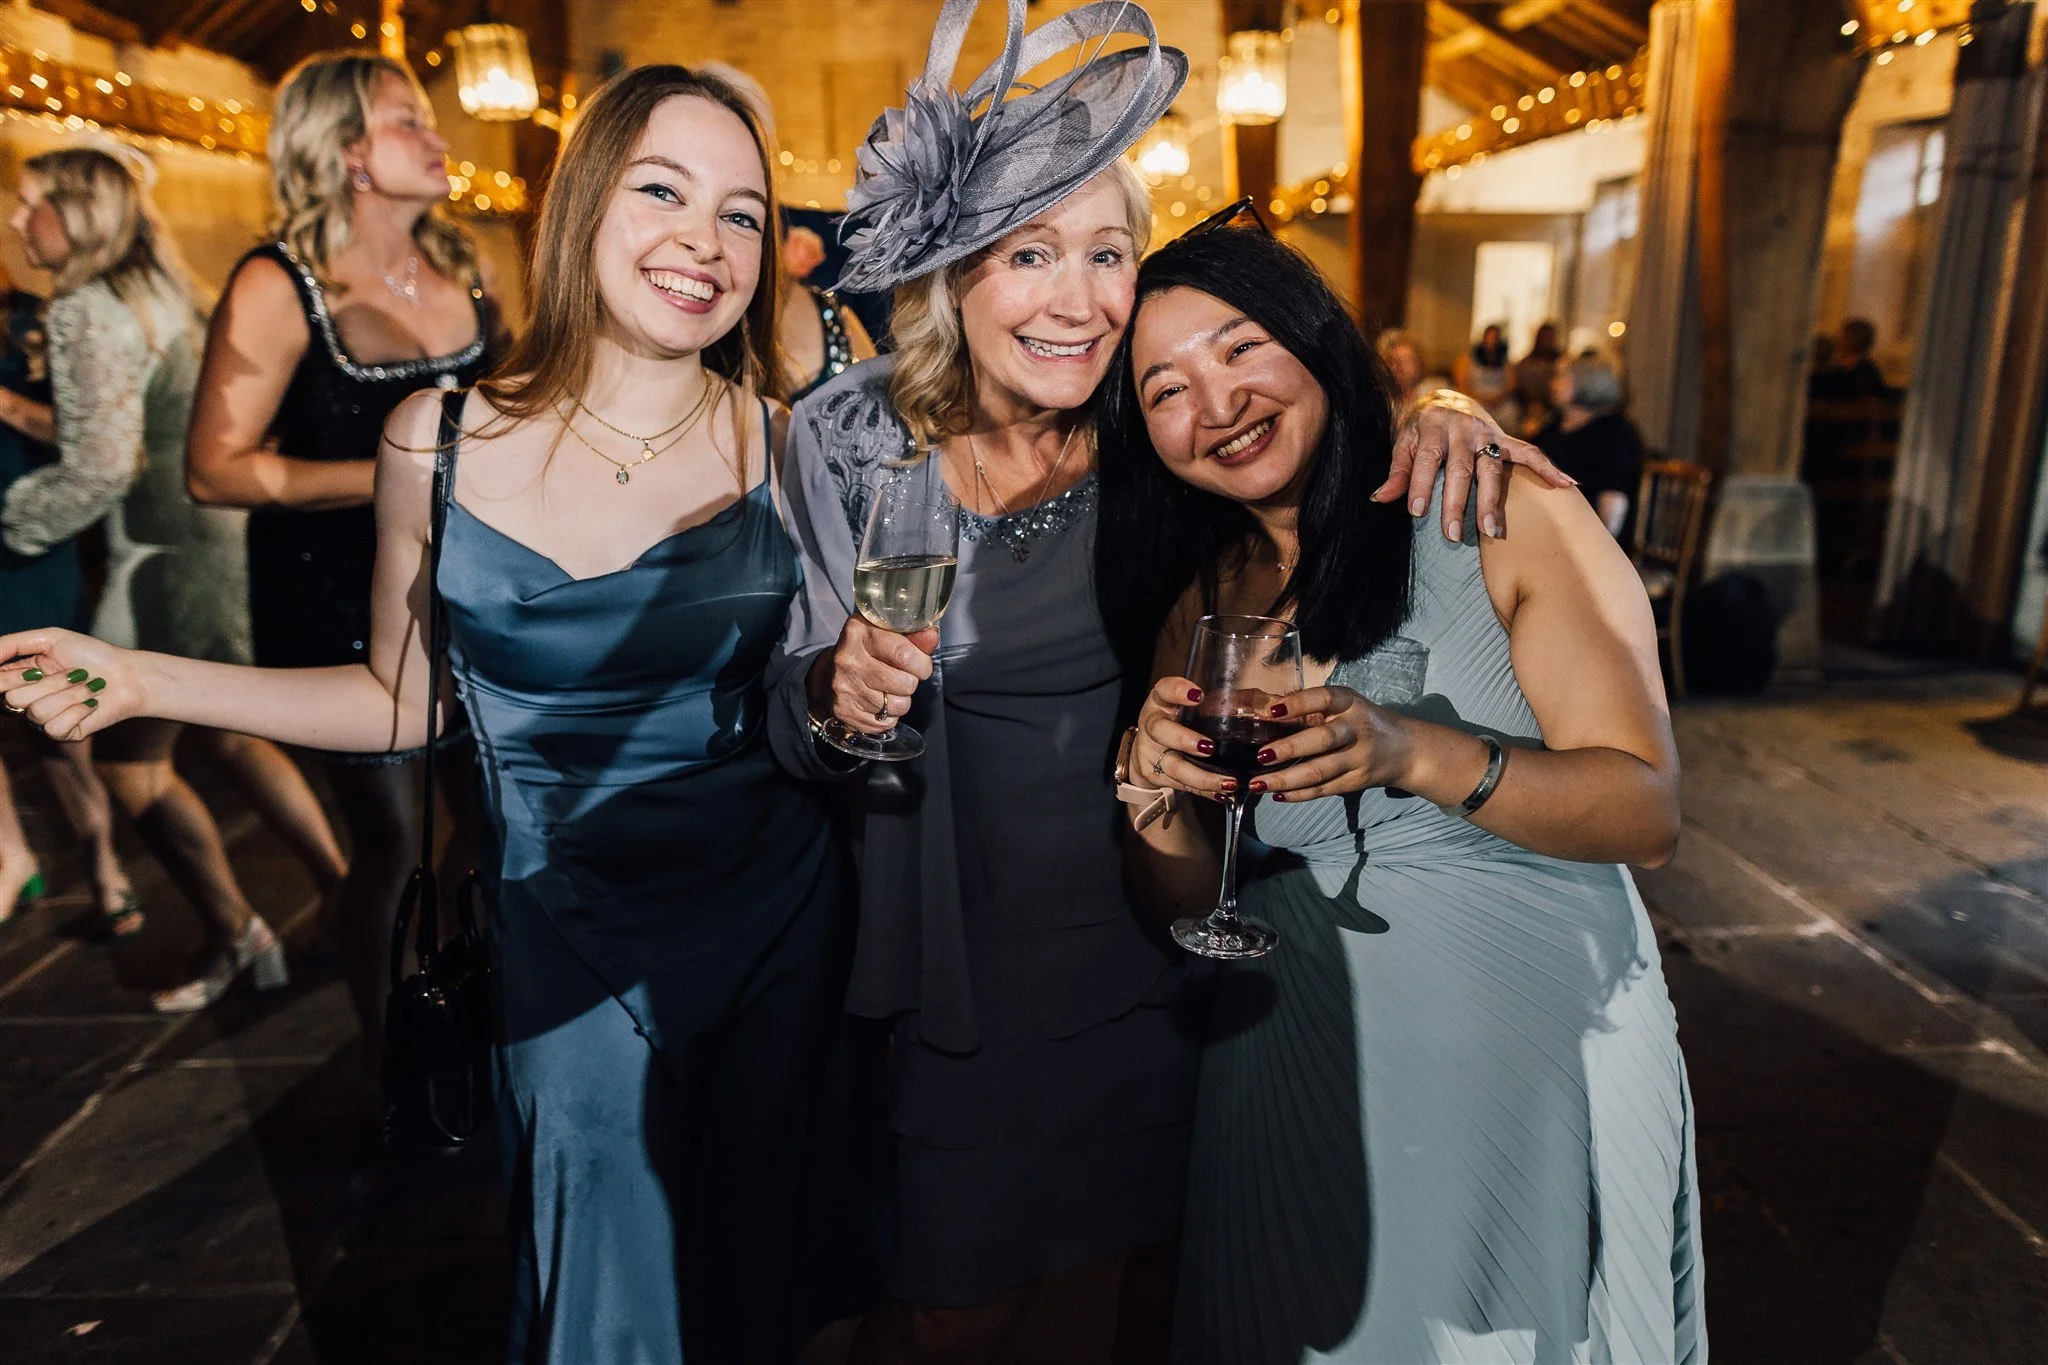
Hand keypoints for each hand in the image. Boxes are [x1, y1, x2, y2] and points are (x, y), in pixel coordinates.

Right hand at [0, 629, 142, 741]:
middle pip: (13, 698)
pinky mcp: (63, 734)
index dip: (10, 678)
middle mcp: (27, 700)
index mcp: (19, 677)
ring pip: (37, 712)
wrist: (128, 675)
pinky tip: (92, 703)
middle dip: (50, 682)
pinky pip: (55, 727)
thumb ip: (13, 643)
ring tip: (89, 685)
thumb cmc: (92, 654)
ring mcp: (43, 719)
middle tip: (75, 673)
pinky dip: (79, 710)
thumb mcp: (51, 638)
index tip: (38, 669)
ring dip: (70, 694)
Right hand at [809, 618, 938, 735]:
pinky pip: (885, 722)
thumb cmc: (866, 652)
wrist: (828, 674)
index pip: (904, 654)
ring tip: (889, 690)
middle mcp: (848, 660)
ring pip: (897, 706)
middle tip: (903, 677)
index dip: (922, 664)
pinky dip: (889, 716)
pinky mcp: (845, 712)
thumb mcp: (887, 636)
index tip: (921, 665)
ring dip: (901, 701)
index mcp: (859, 632)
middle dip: (912, 683)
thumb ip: (913, 637)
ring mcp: (844, 688)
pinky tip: (879, 703)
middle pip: (904, 682)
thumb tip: (931, 636)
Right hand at [1130, 676, 1235, 800]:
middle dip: (1184, 739)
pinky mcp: (1156, 776)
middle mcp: (1153, 725)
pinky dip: (1206, 791)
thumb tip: (1274, 708)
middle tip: (1209, 747)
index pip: (1164, 689)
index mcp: (1162, 701)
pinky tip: (1224, 795)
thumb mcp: (1201, 707)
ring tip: (1229, 782)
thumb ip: (1235, 702)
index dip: (1178, 691)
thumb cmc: (1186, 721)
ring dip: (1203, 776)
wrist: (1152, 752)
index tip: (1199, 695)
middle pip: (1160, 730)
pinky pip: (1184, 786)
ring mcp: (1152, 753)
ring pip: (1174, 767)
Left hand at [1245, 686, 1412, 802]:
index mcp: (1351, 704)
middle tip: (1261, 755)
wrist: (1408, 751)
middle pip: (1323, 739)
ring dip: (1286, 778)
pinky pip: (1324, 789)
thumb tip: (1264, 714)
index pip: (1324, 699)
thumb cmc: (1365, 722)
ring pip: (1320, 771)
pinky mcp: (1356, 782)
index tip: (1273, 711)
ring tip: (1258, 784)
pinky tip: (1277, 795)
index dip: (1299, 703)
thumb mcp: (1347, 707)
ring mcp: (1358, 759)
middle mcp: (1357, 729)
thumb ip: (1314, 710)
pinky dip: (1299, 794)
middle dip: (1289, 748)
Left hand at [1376, 389, 1575, 539]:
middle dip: (1456, 503)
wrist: (1444, 400)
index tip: (1416, 511)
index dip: (1420, 484)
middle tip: (1452, 535)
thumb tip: (1379, 498)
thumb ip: (1396, 471)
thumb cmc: (1420, 431)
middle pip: (1461, 469)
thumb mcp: (1403, 444)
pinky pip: (1530, 454)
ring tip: (1491, 532)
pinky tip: (1568, 484)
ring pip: (1493, 469)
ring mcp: (1488, 435)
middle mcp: (1464, 430)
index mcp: (1433, 428)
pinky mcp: (1506, 441)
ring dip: (1492, 501)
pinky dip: (1549, 468)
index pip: (1426, 458)